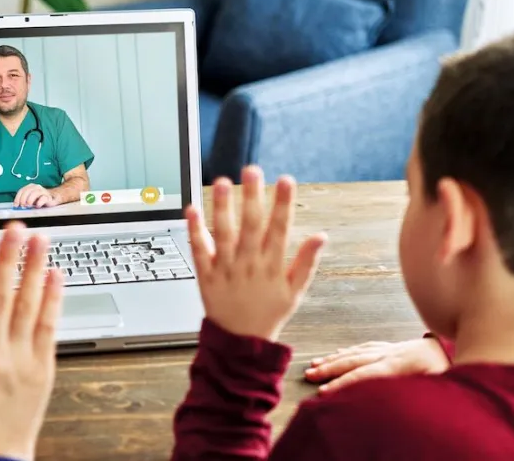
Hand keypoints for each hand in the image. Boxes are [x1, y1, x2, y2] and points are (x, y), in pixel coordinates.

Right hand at [0, 223, 63, 459]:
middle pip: (2, 293)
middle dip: (8, 256)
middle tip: (14, 228)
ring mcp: (20, 357)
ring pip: (29, 303)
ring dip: (35, 267)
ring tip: (41, 240)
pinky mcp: (43, 366)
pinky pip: (49, 325)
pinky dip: (53, 298)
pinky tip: (55, 276)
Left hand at [15, 183, 58, 207]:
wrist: (53, 198)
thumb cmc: (39, 199)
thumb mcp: (30, 199)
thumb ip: (24, 201)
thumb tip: (16, 206)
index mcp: (30, 187)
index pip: (21, 190)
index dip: (17, 198)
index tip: (16, 205)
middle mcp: (36, 187)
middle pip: (27, 191)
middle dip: (23, 199)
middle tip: (22, 206)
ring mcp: (43, 191)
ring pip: (35, 193)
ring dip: (30, 200)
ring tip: (28, 206)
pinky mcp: (48, 197)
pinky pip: (43, 198)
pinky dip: (39, 202)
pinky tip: (37, 206)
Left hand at [185, 166, 326, 341]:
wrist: (240, 343)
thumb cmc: (268, 314)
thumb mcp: (295, 292)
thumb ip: (307, 262)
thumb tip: (322, 236)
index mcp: (272, 266)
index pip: (280, 230)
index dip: (284, 204)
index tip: (287, 180)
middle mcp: (249, 265)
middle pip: (251, 226)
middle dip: (253, 196)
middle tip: (252, 171)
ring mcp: (226, 270)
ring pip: (224, 234)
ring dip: (222, 207)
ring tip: (221, 183)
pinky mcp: (206, 276)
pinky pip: (199, 251)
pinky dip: (195, 230)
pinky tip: (191, 209)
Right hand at [304, 338, 449, 394]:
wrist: (477, 345)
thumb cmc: (458, 373)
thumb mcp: (440, 385)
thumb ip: (413, 390)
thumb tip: (386, 398)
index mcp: (405, 363)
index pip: (367, 375)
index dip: (344, 384)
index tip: (324, 393)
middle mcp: (396, 352)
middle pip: (357, 360)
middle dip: (331, 368)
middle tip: (309, 375)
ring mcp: (396, 346)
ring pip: (359, 351)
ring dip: (335, 358)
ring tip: (315, 365)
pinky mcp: (398, 346)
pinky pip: (367, 346)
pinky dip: (348, 351)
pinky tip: (337, 354)